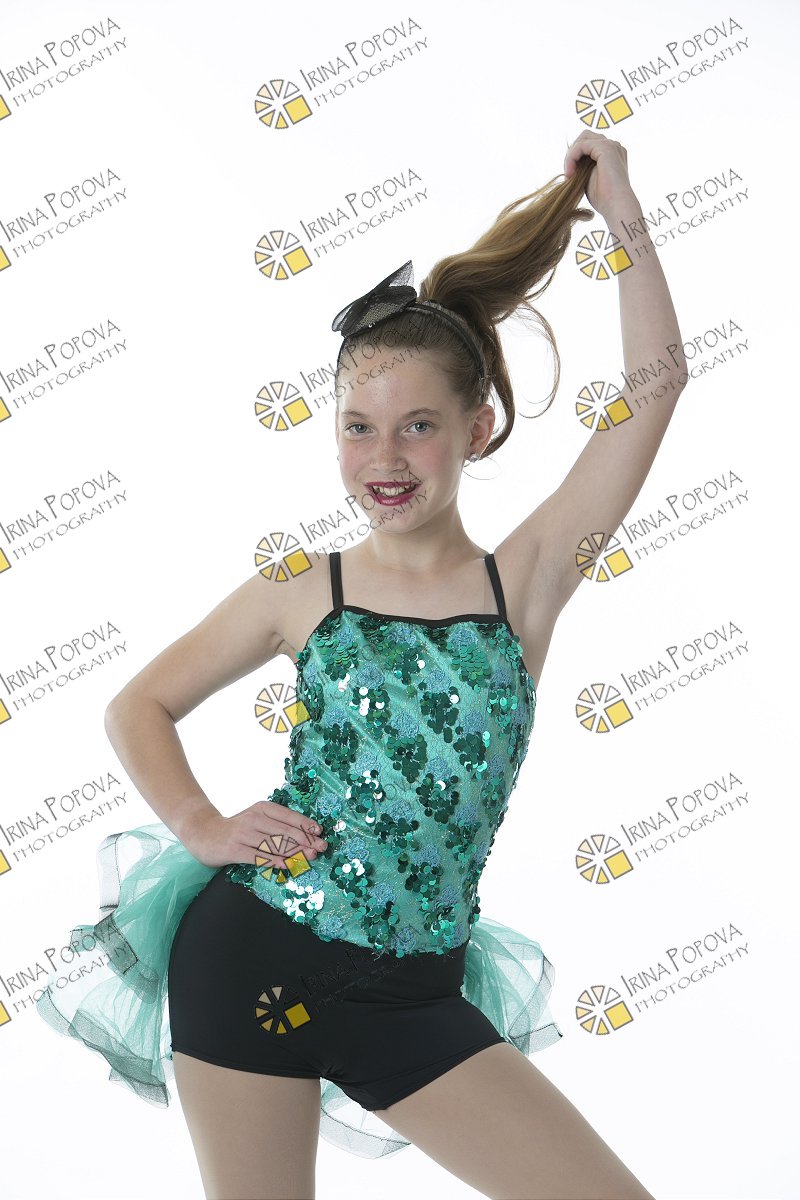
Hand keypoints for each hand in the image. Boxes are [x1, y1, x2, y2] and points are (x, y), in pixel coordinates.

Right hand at [181, 800, 328, 869]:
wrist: (203, 832)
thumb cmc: (237, 828)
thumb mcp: (257, 819)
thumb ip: (277, 825)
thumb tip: (306, 835)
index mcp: (262, 808)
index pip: (288, 816)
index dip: (306, 825)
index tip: (320, 833)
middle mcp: (254, 818)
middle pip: (284, 831)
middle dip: (305, 840)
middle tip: (320, 849)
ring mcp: (244, 834)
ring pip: (274, 844)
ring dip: (294, 852)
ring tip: (309, 857)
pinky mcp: (235, 849)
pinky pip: (259, 857)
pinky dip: (275, 861)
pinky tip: (287, 865)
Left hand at [563, 131, 632, 217]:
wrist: (616, 205)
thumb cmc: (604, 198)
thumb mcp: (589, 178)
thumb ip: (582, 167)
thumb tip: (569, 162)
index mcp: (612, 154)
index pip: (589, 145)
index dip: (575, 156)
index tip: (569, 175)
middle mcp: (613, 146)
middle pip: (585, 137)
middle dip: (573, 152)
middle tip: (568, 172)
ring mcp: (611, 145)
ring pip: (582, 139)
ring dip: (571, 155)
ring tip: (569, 173)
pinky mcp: (606, 147)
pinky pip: (581, 145)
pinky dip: (571, 157)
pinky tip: (570, 172)